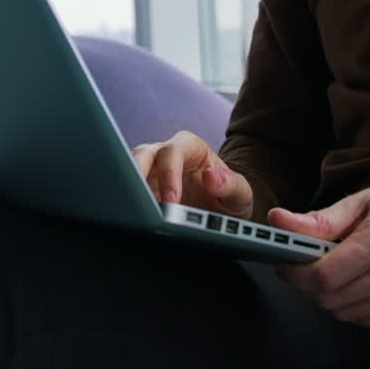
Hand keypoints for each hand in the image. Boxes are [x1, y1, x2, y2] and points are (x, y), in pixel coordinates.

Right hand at [132, 130, 253, 218]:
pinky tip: (135, 220)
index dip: (169, 173)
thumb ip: (231, 184)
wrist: (223, 216)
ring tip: (135, 214)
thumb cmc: (230, 197)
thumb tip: (212, 177)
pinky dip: (130, 205)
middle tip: (142, 204)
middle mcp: (167, 155)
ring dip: (129, 191)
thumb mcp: (241, 194)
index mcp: (191, 148)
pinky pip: (130, 193)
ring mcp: (151, 172)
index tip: (172, 200)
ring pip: (128, 170)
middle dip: (137, 174)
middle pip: (143, 154)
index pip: (173, 151)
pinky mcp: (143, 191)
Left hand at [272, 173, 369, 327]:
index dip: (296, 273)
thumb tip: (277, 222)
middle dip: (309, 284)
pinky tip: (361, 282)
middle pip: (331, 298)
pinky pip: (365, 320)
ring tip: (340, 269)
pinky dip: (353, 305)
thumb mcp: (359, 202)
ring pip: (345, 313)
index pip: (324, 276)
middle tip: (310, 264)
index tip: (286, 263)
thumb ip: (317, 220)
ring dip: (331, 295)